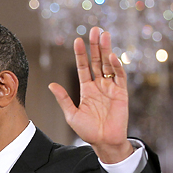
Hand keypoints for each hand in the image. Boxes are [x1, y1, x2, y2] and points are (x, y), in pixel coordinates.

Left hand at [48, 27, 132, 163]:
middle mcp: (99, 86)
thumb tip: (52, 85)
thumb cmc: (88, 132)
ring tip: (104, 35)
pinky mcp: (121, 93)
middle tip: (95, 30)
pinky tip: (110, 56)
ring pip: (108, 65)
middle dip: (96, 46)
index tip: (78, 40)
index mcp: (87, 89)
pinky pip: (119, 77)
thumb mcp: (72, 114)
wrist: (104, 142)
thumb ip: (63, 99)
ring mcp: (111, 88)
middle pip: (97, 61)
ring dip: (106, 50)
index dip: (81, 54)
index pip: (83, 67)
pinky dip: (116, 66)